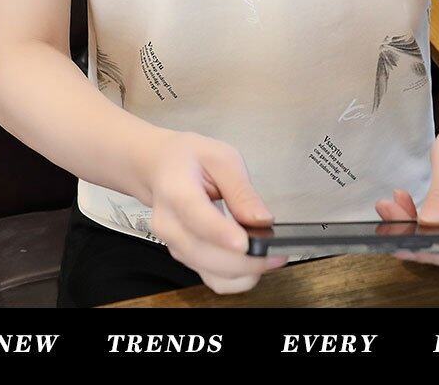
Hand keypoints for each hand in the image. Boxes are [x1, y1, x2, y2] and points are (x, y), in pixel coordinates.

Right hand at [140, 130, 286, 293]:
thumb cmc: (190, 159)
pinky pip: (212, 280)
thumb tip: (262, 220)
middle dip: (245, 260)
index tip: (246, 243)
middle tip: (278, 252)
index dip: (221, 233)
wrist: (160, 168)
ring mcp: (175, 245)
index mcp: (176, 190)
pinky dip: (236, 279)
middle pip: (205, 253)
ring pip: (210, 272)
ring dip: (244, 272)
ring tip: (271, 257)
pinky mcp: (186, 258)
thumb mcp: (221, 158)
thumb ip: (241, 190)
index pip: (196, 216)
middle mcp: (170, 225)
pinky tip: (254, 265)